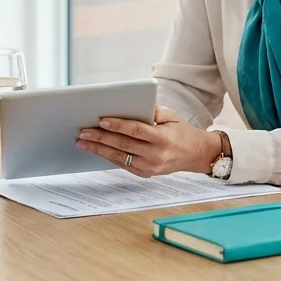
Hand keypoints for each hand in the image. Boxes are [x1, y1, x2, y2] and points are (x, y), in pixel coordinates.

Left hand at [76, 106, 218, 177]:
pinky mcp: (146, 174)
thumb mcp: (172, 117)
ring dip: (99, 150)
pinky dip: (108, 157)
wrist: (197, 154)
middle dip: (101, 138)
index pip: (136, 130)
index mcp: (163, 138)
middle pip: (123, 145)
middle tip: (83, 132)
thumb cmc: (182, 131)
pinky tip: (97, 150)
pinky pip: (123, 165)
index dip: (118, 125)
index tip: (101, 120)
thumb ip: (153, 112)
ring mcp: (150, 167)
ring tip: (83, 142)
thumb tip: (130, 107)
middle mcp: (156, 155)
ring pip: (119, 157)